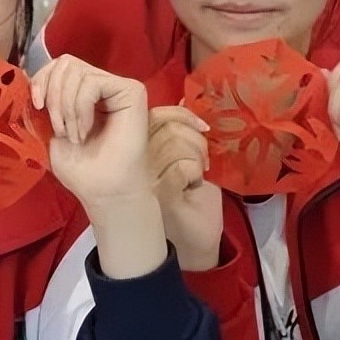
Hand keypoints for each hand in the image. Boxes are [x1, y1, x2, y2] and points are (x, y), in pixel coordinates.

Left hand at [31, 55, 151, 209]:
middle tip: (59, 129)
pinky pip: (92, 82)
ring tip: (74, 135)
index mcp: (82, 93)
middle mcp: (102, 84)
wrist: (104, 192)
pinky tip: (85, 131)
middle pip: (65, 63)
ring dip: (66, 107)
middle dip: (53, 95)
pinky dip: (80, 108)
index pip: (58, 66)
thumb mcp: (50, 130)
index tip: (36, 106)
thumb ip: (43, 103)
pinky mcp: (132, 91)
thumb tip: (24, 76)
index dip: (41, 80)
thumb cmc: (81, 169)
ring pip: (76, 71)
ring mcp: (118, 86)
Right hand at [148, 106, 222, 270]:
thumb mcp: (187, 157)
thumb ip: (181, 129)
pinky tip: (195, 184)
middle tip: (203, 160)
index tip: (202, 128)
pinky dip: (196, 172)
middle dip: (195, 138)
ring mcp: (145, 178)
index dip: (182, 114)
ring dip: (198, 155)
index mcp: (140, 149)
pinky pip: (182, 166)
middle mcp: (137, 162)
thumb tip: (185, 96)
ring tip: (200, 172)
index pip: (156, 115)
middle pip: (167, 127)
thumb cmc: (191, 201)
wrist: (194, 243)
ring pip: (174, 145)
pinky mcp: (158, 194)